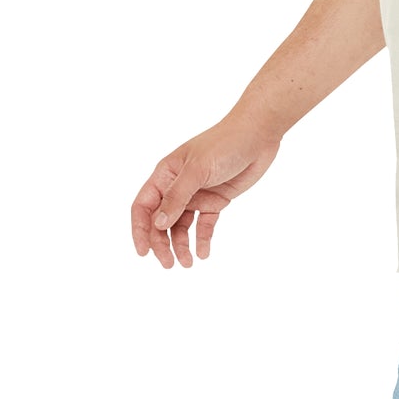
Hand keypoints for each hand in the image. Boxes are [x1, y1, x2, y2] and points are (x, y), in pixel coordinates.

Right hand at [130, 117, 279, 267]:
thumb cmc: (225, 143)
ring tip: (188, 263)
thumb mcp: (197, 169)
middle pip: (161, 221)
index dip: (140, 230)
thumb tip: (157, 224)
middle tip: (169, 264)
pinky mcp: (216, 200)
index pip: (144, 206)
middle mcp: (178, 186)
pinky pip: (204, 224)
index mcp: (166, 174)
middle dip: (162, 244)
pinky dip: (202, 239)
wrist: (259, 134)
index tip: (143, 253)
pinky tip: (203, 253)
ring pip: (182, 226)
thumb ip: (177, 197)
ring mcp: (197, 194)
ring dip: (181, 245)